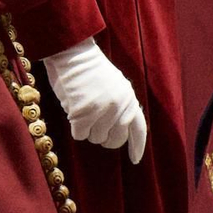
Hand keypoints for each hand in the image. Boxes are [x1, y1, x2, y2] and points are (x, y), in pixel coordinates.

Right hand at [44, 38, 147, 163]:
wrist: (73, 53)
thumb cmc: (90, 69)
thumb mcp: (115, 85)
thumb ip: (121, 106)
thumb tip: (118, 131)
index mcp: (129, 98)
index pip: (138, 129)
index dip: (137, 146)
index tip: (134, 160)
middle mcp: (120, 107)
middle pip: (114, 141)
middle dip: (102, 136)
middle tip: (92, 123)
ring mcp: (102, 111)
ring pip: (95, 138)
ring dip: (86, 128)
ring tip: (81, 107)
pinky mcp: (84, 114)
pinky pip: (80, 134)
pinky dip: (74, 126)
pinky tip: (73, 109)